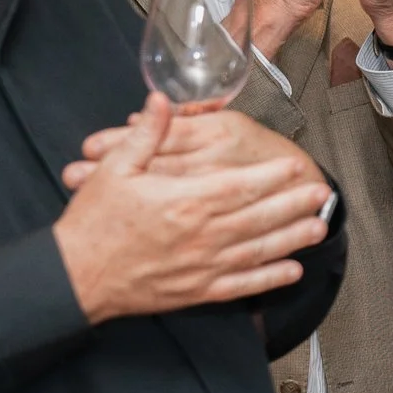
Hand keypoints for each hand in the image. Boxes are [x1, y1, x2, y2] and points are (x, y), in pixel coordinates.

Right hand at [52, 94, 333, 324]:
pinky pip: (241, 285)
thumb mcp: (114, 170)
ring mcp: (202, 266)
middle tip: (321, 193)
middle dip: (293, 204)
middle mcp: (200, 235)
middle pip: (258, 217)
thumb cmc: (92, 222)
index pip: (238, 185)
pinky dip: (269, 279)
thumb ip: (146, 135)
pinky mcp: (197, 291)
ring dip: (292, 239)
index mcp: (184, 201)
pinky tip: (292, 270)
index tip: (293, 165)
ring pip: (258, 251)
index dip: (270, 175)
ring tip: (318, 228)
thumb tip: (162, 101)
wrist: (72, 277)